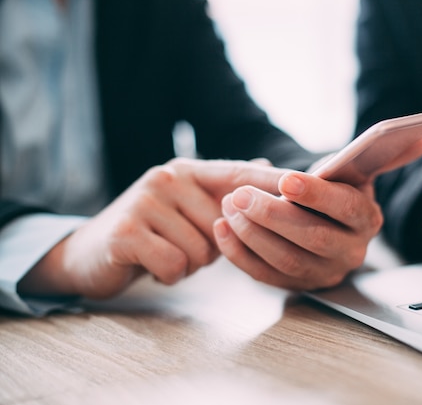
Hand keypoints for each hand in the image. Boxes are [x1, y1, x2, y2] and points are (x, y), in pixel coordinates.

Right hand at [18, 158, 288, 298]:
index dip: (277, 182)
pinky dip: (170, 274)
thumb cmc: (154, 232)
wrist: (93, 253)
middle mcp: (169, 177)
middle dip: (214, 247)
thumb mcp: (190, 207)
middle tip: (183, 243)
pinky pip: (177, 264)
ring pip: (204, 249)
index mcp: (190, 170)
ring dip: (191, 263)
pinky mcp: (128, 231)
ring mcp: (146, 201)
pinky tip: (153, 265)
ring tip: (167, 252)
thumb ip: (226, 190)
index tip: (312, 185)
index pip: (242, 174)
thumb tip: (266, 165)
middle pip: (226, 225)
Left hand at [213, 133, 421, 289]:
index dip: (316, 195)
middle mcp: (350, 253)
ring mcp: (323, 273)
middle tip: (241, 194)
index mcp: (367, 220)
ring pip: (286, 260)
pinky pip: (265, 276)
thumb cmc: (336, 190)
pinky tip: (223, 228)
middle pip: (312, 239)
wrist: (322, 220)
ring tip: (228, 206)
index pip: (345, 209)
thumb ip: (387, 151)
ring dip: (252, 234)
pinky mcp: (296, 286)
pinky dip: (240, 254)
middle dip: (273, 216)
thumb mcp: (358, 170)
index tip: (285, 179)